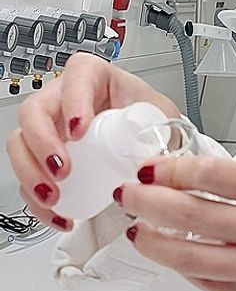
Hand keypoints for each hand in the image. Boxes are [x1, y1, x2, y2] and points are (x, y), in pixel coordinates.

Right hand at [5, 53, 178, 229]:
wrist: (146, 136)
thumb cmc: (148, 116)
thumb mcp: (161, 115)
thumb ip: (159, 131)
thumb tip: (152, 159)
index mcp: (94, 77)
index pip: (77, 77)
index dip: (73, 102)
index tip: (79, 130)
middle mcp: (62, 98)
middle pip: (34, 112)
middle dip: (42, 144)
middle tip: (63, 171)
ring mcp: (48, 126)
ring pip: (20, 143)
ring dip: (30, 174)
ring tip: (54, 197)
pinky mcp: (43, 155)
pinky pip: (27, 175)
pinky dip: (36, 199)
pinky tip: (57, 213)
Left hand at [122, 154, 235, 290]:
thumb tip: (203, 187)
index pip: (214, 173)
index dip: (172, 169)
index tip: (152, 168)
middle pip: (188, 210)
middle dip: (146, 200)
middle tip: (127, 194)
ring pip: (185, 251)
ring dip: (151, 239)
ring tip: (135, 231)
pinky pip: (204, 281)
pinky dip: (183, 267)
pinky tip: (172, 257)